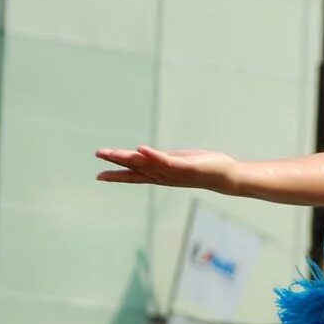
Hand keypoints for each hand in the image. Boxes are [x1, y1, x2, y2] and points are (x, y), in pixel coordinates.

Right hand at [96, 146, 237, 191]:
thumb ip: (162, 162)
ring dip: (128, 157)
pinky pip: (165, 161)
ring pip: (145, 164)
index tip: (99, 176)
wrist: (224, 176)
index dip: (117, 176)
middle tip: (98, 154)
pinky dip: (152, 155)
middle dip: (116, 161)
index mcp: (160, 175)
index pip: (135, 176)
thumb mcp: (178, 164)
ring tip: (111, 151)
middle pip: (135, 168)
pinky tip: (141, 148)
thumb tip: (151, 158)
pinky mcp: (184, 166)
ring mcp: (172, 172)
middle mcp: (163, 176)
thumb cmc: (202, 168)